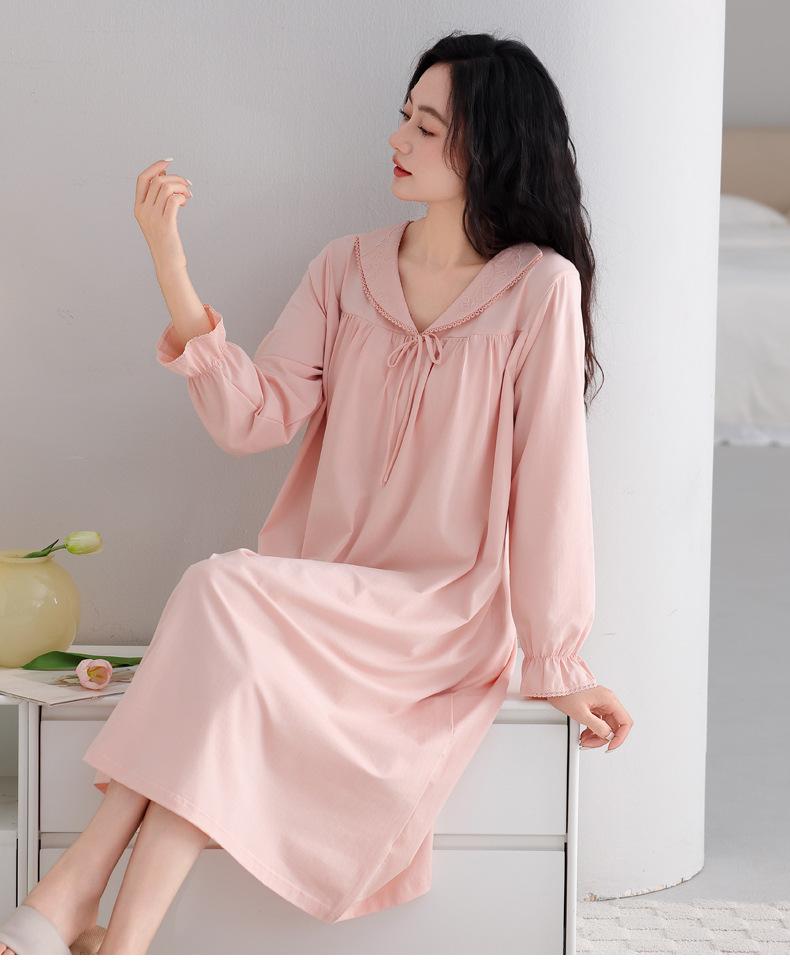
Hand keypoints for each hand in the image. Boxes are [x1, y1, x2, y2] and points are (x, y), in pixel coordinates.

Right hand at [134, 158, 192, 274]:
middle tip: (188, 186)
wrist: (168, 263)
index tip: (169, 161)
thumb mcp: (158, 219)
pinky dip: (182, 196)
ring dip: (181, 186)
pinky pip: (173, 199)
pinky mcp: (165, 224)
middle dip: (176, 178)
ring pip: (166, 187)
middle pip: (158, 180)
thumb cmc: (166, 242)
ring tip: (188, 195)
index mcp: (138, 207)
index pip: (142, 178)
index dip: (155, 166)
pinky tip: (186, 202)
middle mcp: (143, 211)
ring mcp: (153, 218)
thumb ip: (159, 201)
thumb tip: (167, 177)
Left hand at [545, 685, 632, 752]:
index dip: (620, 737)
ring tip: (584, 740)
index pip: (625, 722)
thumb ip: (597, 726)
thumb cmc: (566, 692)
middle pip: (614, 726)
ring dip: (596, 736)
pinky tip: (584, 734)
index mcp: (608, 700)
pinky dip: (592, 730)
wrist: (555, 684)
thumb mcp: (581, 713)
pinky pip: (597, 722)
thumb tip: (608, 736)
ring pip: (605, 725)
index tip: (611, 746)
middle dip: (603, 738)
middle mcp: (607, 701)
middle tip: (589, 744)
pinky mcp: (593, 706)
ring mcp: (600, 703)